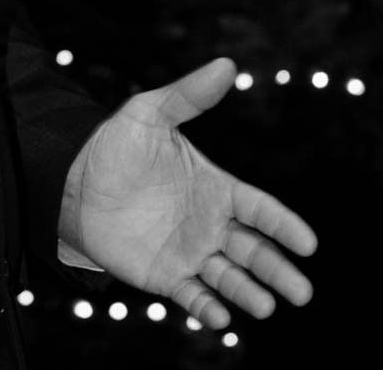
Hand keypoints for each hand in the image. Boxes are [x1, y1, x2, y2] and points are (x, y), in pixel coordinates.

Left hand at [59, 57, 316, 328]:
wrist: (74, 182)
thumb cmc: (116, 145)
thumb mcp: (150, 113)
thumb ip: (188, 95)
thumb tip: (227, 64)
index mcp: (216, 187)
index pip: (258, 208)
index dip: (283, 225)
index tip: (308, 243)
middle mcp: (210, 224)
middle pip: (253, 250)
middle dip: (278, 270)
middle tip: (302, 293)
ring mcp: (190, 252)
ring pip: (229, 278)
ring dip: (249, 293)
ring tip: (265, 306)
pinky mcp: (165, 276)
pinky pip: (192, 297)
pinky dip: (208, 308)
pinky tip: (222, 318)